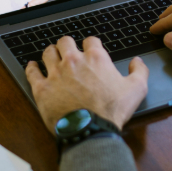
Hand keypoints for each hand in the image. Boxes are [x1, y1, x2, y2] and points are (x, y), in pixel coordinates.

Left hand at [26, 36, 148, 133]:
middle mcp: (73, 61)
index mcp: (96, 58)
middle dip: (67, 45)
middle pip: (65, 42)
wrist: (90, 130)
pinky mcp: (42, 88)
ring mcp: (56, 73)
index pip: (91, 40)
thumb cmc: (112, 110)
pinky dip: (32, 68)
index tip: (90, 49)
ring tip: (52, 56)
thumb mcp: (136, 89)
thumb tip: (137, 62)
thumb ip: (139, 71)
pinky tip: (33, 66)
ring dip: (51, 53)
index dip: (91, 44)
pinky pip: (32, 72)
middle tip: (68, 51)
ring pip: (48, 52)